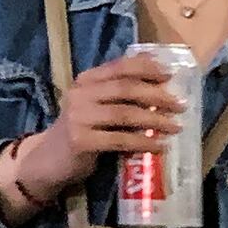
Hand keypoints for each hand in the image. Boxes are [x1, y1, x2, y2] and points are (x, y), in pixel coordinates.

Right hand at [6, 54, 188, 207]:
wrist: (46, 161)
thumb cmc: (79, 132)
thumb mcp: (94, 106)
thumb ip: (117, 94)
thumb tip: (159, 82)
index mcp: (85, 81)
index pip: (119, 66)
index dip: (147, 68)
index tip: (170, 75)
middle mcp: (80, 94)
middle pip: (125, 88)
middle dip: (157, 95)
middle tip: (180, 105)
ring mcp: (79, 118)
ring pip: (125, 114)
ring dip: (155, 120)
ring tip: (176, 127)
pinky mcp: (81, 141)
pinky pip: (120, 140)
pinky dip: (143, 143)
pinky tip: (160, 146)